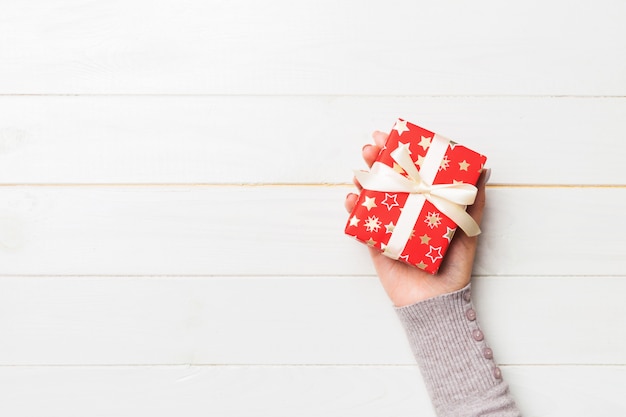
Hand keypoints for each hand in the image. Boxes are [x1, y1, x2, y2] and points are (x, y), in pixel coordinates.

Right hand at [344, 131, 489, 306]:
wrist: (435, 303)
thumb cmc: (454, 268)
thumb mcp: (468, 231)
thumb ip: (473, 203)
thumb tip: (485, 171)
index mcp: (426, 203)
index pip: (412, 171)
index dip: (401, 152)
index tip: (394, 135)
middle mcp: (406, 211)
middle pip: (388, 178)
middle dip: (377, 159)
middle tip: (370, 146)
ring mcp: (389, 226)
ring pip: (371, 197)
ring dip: (361, 179)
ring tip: (358, 169)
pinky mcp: (376, 244)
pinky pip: (361, 224)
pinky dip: (352, 210)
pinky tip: (351, 199)